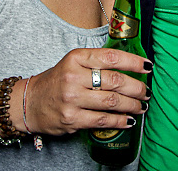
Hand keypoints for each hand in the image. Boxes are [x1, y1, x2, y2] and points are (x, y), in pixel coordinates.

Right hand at [21, 48, 151, 134]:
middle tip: (147, 91)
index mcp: (77, 57)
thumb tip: (130, 65)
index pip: (111, 57)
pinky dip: (119, 121)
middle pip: (115, 81)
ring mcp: (72, 98)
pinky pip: (102, 120)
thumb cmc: (58, 80)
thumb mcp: (74, 62)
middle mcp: (74, 76)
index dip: (133, 62)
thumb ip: (97, 61)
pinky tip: (128, 120)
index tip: (147, 66)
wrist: (29, 102)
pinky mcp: (71, 118)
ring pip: (111, 102)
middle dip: (137, 87)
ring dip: (132, 105)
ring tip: (142, 106)